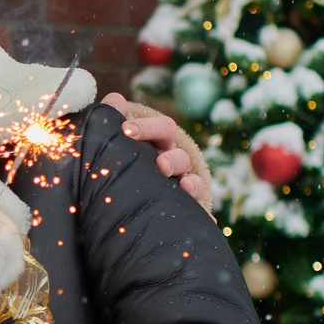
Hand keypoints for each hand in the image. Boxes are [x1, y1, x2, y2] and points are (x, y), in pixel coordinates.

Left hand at [103, 96, 215, 212]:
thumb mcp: (118, 136)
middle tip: (160, 165)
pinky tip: (209, 223)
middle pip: (180, 157)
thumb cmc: (121, 155)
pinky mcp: (185, 207)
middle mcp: (173, 162)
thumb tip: (114, 100)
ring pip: (194, 182)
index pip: (163, 128)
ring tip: (186, 188)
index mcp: (158, 142)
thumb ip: (113, 119)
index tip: (126, 130)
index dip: (147, 127)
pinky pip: (199, 211)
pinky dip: (206, 216)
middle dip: (173, 159)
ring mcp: (180, 185)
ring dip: (193, 185)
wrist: (121, 191)